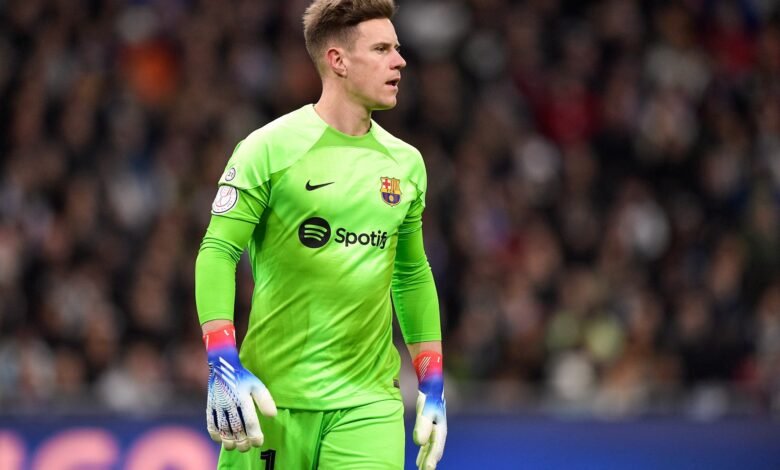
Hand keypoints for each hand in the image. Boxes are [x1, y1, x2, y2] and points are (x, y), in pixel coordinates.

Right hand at [204, 325, 276, 451]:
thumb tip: (272, 416)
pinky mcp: (209, 405)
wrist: (223, 366)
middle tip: (247, 448)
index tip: (259, 442)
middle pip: (236, 428)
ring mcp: (218, 405)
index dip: (255, 435)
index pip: (250, 421)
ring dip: (228, 441)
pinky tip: (221, 440)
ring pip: (223, 428)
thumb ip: (265, 400)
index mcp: (243, 398)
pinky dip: (215, 434)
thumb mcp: (257, 385)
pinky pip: (210, 423)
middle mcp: (230, 403)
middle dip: (242, 441)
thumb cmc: (243, 377)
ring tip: (235, 447)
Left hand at [412, 351, 446, 469]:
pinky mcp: (429, 421)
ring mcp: (435, 424)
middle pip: (435, 448)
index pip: (436, 446)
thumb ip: (422, 425)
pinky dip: (424, 448)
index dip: (432, 458)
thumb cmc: (429, 393)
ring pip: (431, 445)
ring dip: (426, 456)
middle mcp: (439, 427)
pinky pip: (427, 439)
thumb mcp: (425, 408)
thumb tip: (419, 443)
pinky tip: (419, 453)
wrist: (431, 377)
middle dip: (430, 461)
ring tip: (421, 468)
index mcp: (440, 426)